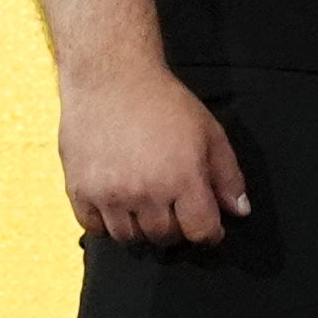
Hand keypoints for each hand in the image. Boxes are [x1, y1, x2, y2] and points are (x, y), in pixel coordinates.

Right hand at [58, 65, 245, 244]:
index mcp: (182, 178)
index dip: (210, 234)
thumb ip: (227, 176)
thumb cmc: (165, 104)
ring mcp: (108, 194)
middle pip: (164, 237)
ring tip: (149, 209)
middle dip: (177, 230)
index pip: (200, 231)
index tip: (209, 229)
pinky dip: (108, 225)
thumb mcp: (210, 133)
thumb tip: (239, 211)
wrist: (111, 79)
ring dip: (143, 230)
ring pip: (129, 238)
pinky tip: (119, 207)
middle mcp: (144, 192)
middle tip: (177, 213)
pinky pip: (95, 228)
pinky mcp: (78, 191)